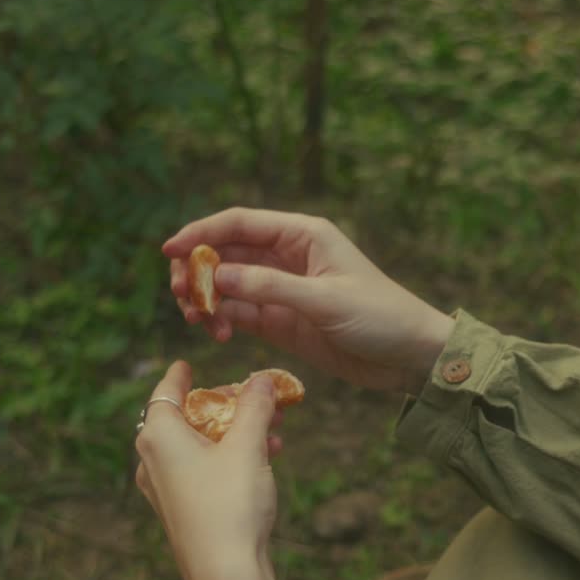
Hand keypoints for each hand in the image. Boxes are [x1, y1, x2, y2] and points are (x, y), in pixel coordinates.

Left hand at [135, 361, 280, 571]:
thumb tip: (261, 379)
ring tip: (274, 430)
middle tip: (256, 398)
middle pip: (187, 417)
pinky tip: (265, 458)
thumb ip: (255, 407)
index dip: (180, 376)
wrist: (224, 572)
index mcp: (159, 436)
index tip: (186, 363)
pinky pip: (203, 470)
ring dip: (236, 432)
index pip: (166, 391)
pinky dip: (229, 457)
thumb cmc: (229, 503)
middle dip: (227, 406)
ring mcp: (164, 487)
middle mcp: (153, 459)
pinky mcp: (181, 509)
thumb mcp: (247, 446)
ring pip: (200, 445)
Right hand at [165, 207, 455, 393]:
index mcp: (303, 235)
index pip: (239, 224)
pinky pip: (241, 312)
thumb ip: (271, 287)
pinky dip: (223, 320)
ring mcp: (283, 289)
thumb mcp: (325, 300)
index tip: (169, 252)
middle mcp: (289, 256)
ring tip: (198, 319)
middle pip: (226, 253)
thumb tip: (219, 275)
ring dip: (207, 298)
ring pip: (228, 284)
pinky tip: (218, 333)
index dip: (200, 233)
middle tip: (181, 295)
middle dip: (198, 270)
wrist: (411, 356)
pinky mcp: (284, 321)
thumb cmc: (380, 316)